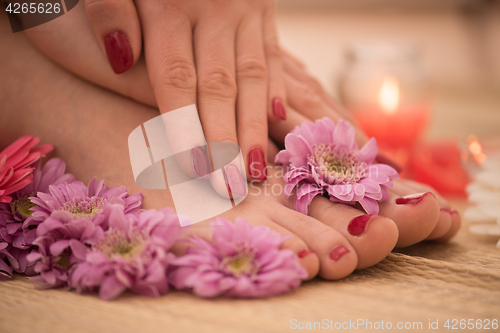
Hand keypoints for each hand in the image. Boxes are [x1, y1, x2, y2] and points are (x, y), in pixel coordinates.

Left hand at [84, 0, 287, 184]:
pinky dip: (277, 88)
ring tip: (259, 169)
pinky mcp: (261, 7)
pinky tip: (280, 119)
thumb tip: (117, 58)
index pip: (177, 81)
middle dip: (225, 142)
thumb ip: (109, 8)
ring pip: (253, 79)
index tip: (194, 173)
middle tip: (232, 187)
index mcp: (169, 4)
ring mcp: (243, 9)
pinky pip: (272, 54)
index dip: (185, 130)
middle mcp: (212, 10)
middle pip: (220, 89)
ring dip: (256, 127)